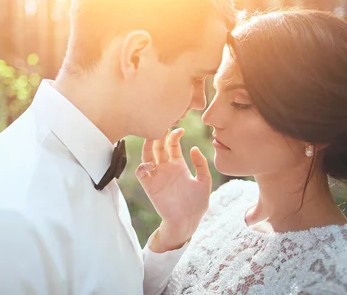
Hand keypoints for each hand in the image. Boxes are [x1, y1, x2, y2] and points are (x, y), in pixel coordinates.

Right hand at [135, 128, 211, 251]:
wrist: (186, 222)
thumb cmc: (197, 204)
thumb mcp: (204, 182)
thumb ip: (201, 165)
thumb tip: (193, 148)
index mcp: (178, 166)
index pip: (172, 145)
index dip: (174, 135)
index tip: (180, 129)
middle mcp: (166, 168)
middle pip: (158, 146)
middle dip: (159, 135)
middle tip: (163, 124)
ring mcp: (157, 176)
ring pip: (148, 155)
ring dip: (149, 145)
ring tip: (153, 136)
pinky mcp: (150, 186)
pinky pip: (141, 172)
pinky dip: (143, 166)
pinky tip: (151, 163)